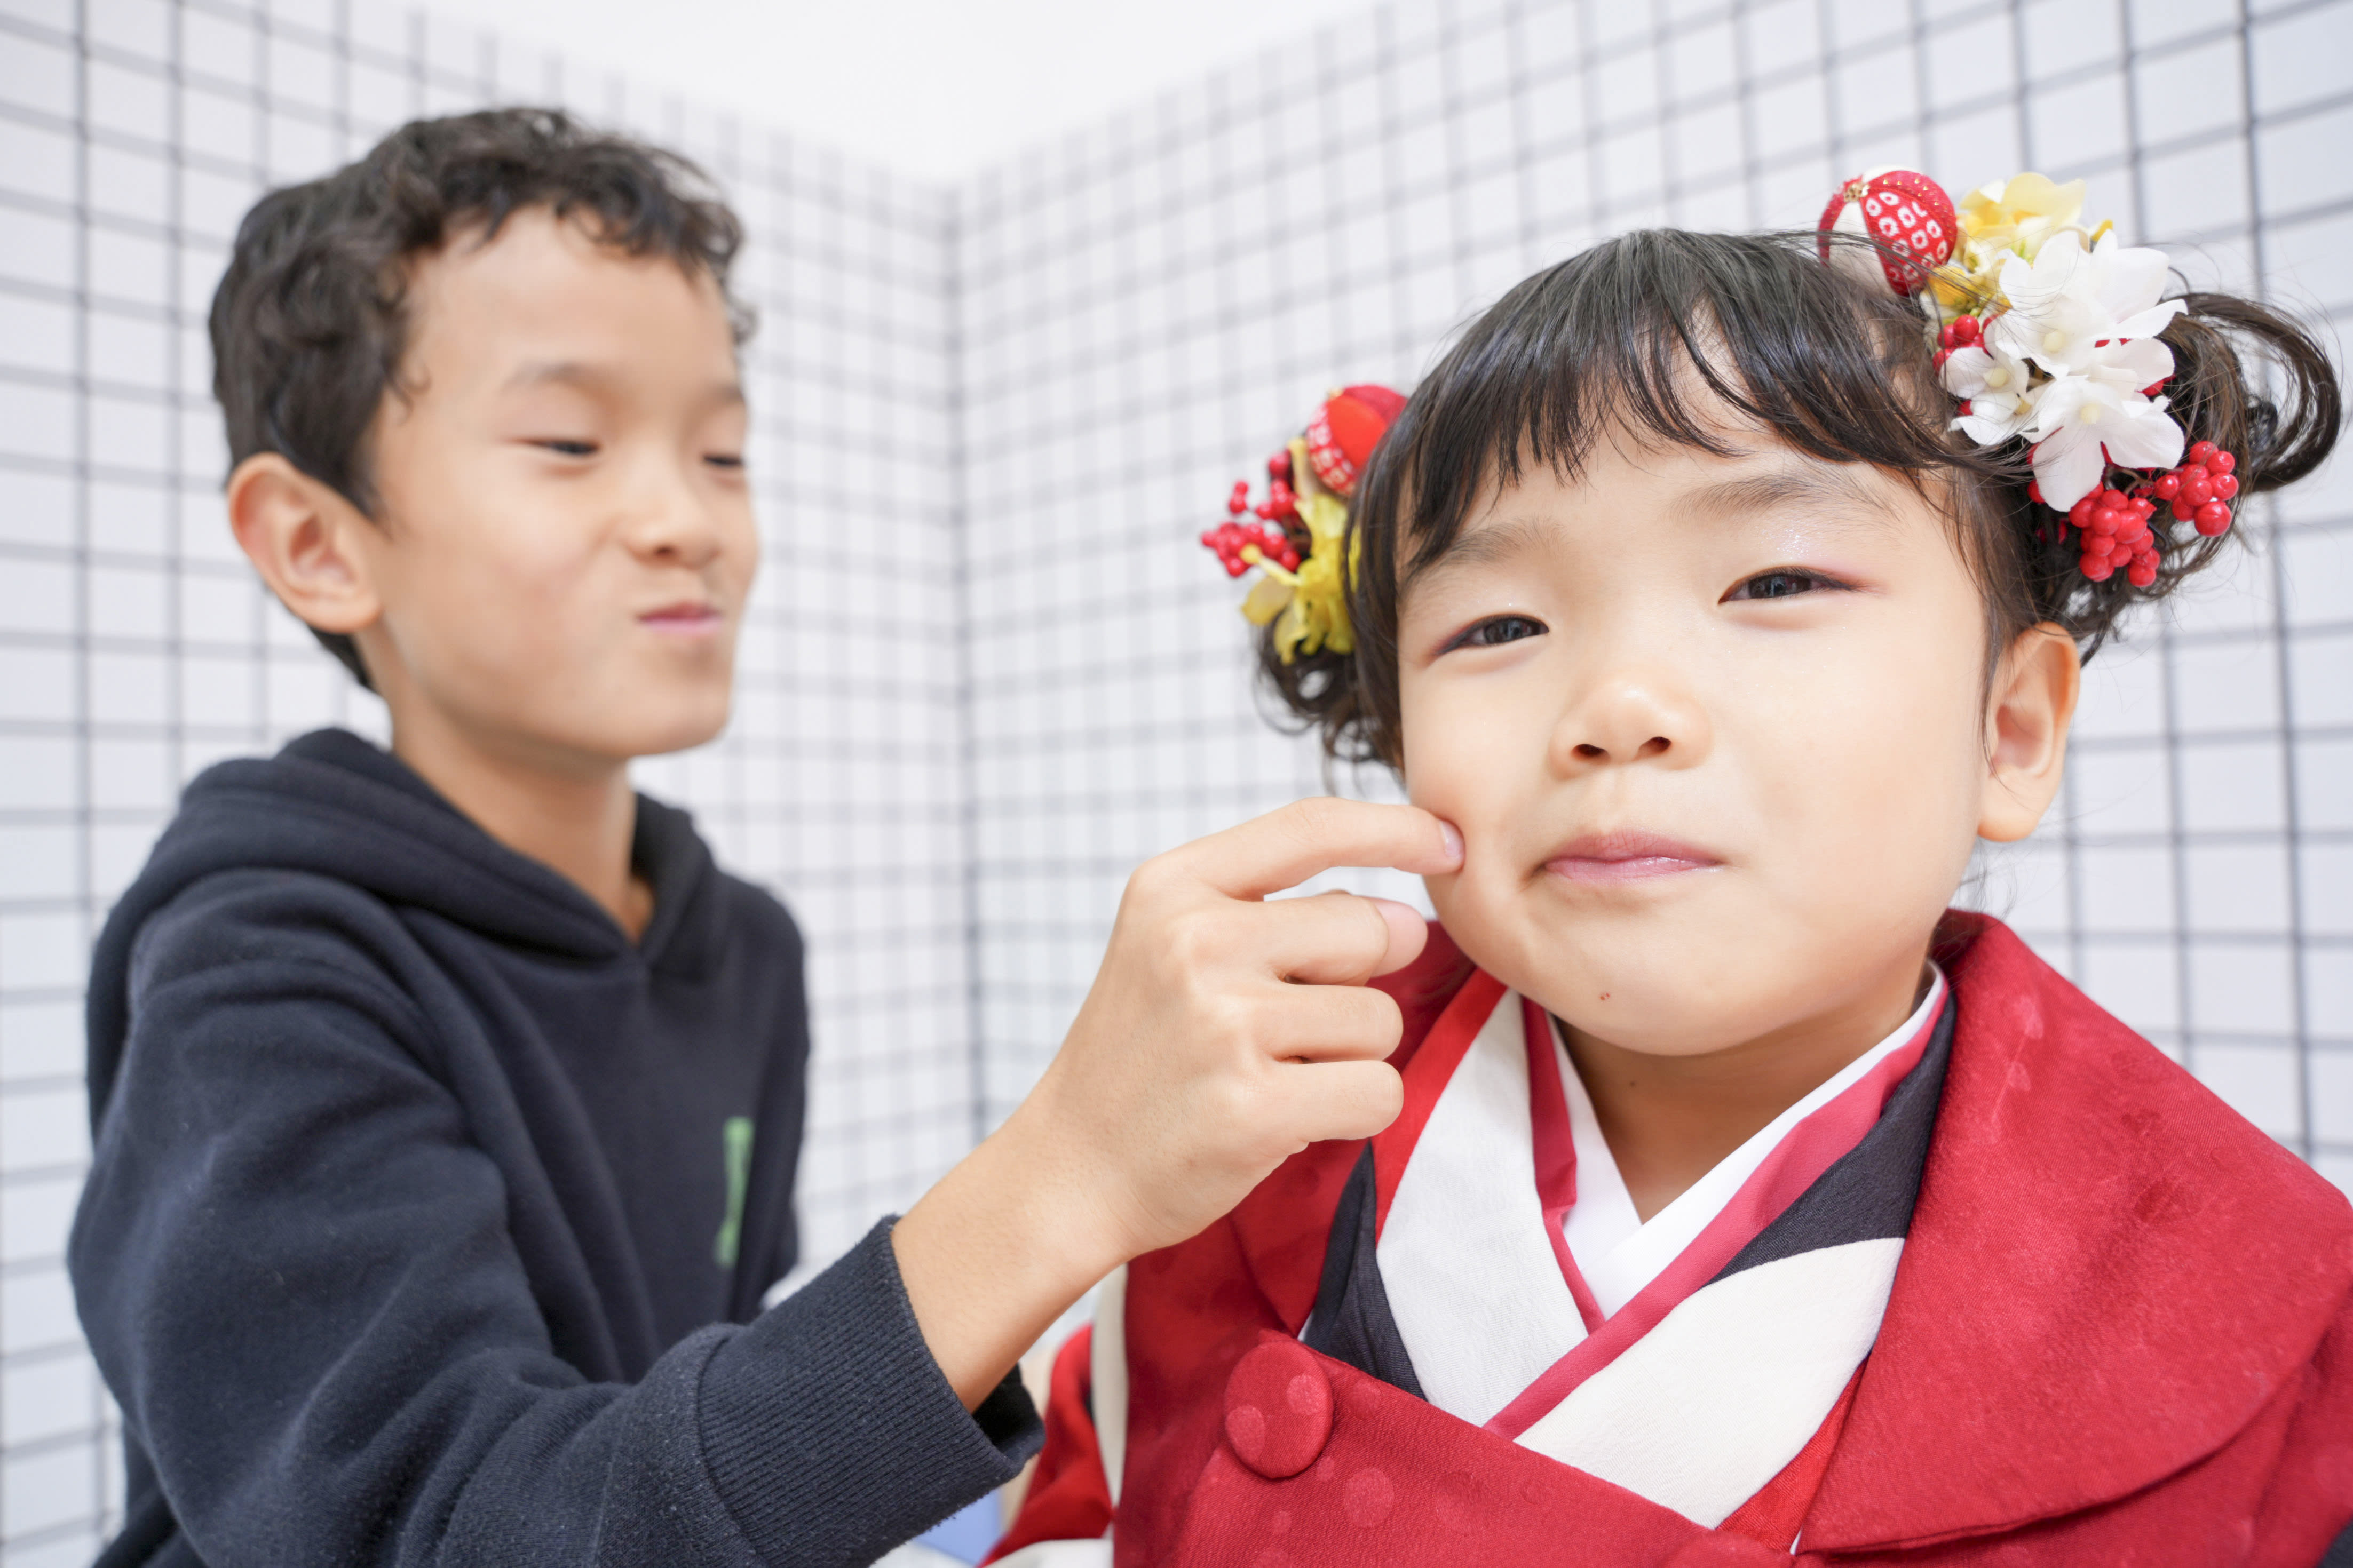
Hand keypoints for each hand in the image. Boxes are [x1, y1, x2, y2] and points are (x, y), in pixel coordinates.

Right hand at [890, 798, 1462, 1404]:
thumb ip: (1284, 916)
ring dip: (1352, 1057)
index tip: (1450, 842)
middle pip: (1369, 929)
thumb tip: (1410, 919)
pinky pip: (1379, 1090)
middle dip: (1359, 982)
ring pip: (1380, 1019)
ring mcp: (1223, 1024)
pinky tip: (1290, 1118)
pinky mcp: (1253, 1106)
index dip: (1398, 828)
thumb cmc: (1144, 1057)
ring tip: (1275, 1074)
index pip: (1312, 827)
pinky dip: (1355, 1112)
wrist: (1069, 1171)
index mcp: (1173, 887)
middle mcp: (1195, 941)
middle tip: (1289, 1028)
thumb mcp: (1174, 949)